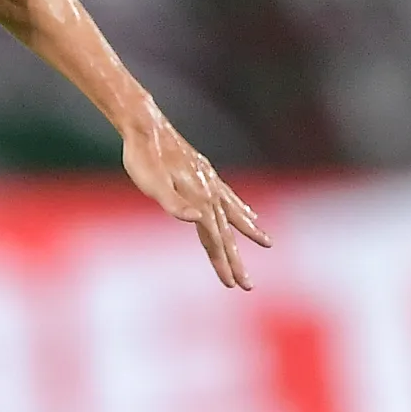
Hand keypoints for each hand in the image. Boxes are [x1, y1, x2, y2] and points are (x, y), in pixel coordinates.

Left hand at [123, 113, 269, 289]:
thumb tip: (196, 220)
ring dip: (248, 231)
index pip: (213, 240)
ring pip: (234, 214)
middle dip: (236, 261)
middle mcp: (209, 193)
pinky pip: (229, 198)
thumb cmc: (143, 158)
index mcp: (198, 200)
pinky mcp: (205, 174)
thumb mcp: (152, 184)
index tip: (232, 285)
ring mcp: (209, 183)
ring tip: (267, 242)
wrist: (145, 126)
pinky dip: (241, 209)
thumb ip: (174, 203)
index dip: (222, 264)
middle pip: (226, 234)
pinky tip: (250, 214)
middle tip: (248, 285)